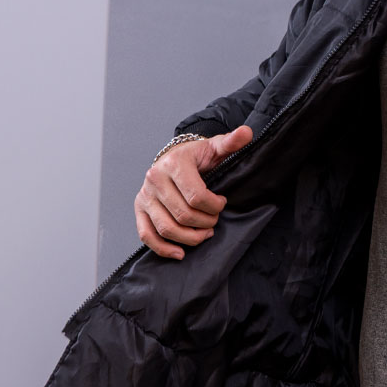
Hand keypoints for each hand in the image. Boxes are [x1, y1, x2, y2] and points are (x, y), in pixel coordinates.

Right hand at [134, 125, 252, 259]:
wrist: (173, 157)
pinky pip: (147, 234)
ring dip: (189, 238)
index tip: (222, 203)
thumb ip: (231, 142)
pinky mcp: (139, 209)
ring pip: (166, 228)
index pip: (196, 196)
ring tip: (204, 235)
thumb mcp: (214, 147)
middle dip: (205, 223)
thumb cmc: (196, 156)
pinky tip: (179, 253)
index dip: (214, 206)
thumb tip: (247, 133)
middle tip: (214, 221)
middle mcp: (155, 179)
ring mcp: (145, 195)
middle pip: (183, 214)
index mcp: (174, 163)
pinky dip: (163, 248)